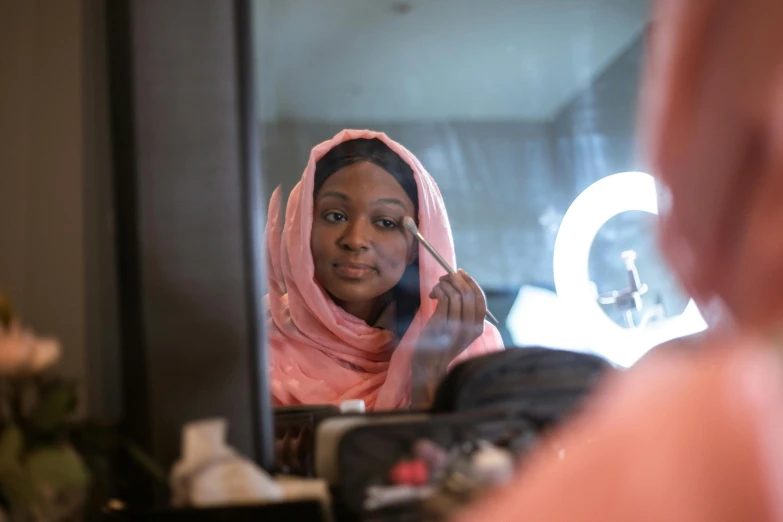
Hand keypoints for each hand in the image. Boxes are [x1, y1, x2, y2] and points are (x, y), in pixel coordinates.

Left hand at [411, 269, 486, 406]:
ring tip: (437, 287)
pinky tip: (432, 294)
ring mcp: (456, 326)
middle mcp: (470, 327)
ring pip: (456, 294)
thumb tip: (459, 284)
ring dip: (445, 284)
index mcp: (478, 328)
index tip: (461, 273)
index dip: (471, 283)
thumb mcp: (458, 330)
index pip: (481, 299)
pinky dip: (438, 290)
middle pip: (469, 294)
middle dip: (456, 280)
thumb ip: (462, 312)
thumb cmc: (440, 345)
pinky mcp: (442, 325)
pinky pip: (444, 298)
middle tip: (445, 277)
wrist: (429, 366)